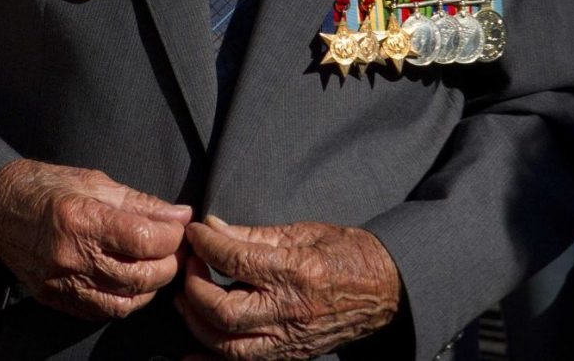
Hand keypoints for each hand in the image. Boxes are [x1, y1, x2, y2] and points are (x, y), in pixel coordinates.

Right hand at [0, 158, 191, 319]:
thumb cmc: (46, 188)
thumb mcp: (96, 183)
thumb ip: (142, 203)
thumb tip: (181, 214)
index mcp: (83, 219)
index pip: (145, 241)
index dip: (173, 237)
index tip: (179, 228)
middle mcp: (73, 256)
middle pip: (141, 276)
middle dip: (169, 263)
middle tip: (176, 249)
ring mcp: (63, 282)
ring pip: (126, 300)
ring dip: (152, 286)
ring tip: (158, 265)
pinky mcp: (57, 298)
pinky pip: (104, 311)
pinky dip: (127, 300)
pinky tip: (133, 283)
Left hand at [176, 217, 400, 359]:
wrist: (385, 288)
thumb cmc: (346, 253)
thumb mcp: (302, 231)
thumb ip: (253, 234)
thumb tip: (213, 227)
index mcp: (295, 271)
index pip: (235, 260)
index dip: (206, 244)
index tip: (194, 232)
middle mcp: (289, 310)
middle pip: (223, 310)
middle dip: (194, 287)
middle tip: (190, 265)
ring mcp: (289, 340)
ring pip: (227, 345)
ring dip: (197, 322)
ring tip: (187, 298)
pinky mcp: (289, 356)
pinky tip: (191, 355)